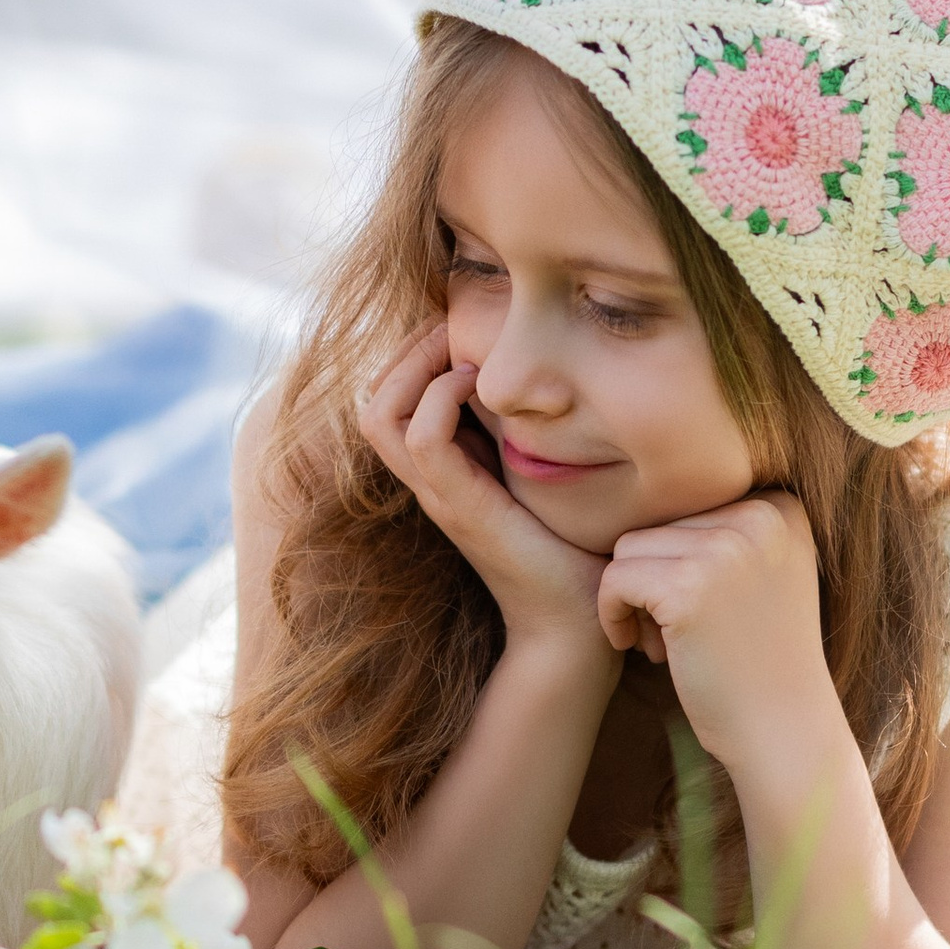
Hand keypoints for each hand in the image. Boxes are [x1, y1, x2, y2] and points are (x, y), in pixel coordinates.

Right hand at [359, 324, 615, 660]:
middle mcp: (429, 480)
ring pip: (379, 412)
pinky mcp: (460, 506)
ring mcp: (438, 493)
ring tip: (463, 352)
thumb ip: (529, 431)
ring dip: (416, 366)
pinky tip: (481, 384)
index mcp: (443, 469)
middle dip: (409, 348)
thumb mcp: (544, 472)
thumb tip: (552, 377)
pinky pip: (421, 437)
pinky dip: (440, 397)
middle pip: (373, 397)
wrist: (577, 622)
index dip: (414, 352)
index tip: (462, 327)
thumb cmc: (572, 549)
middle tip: (456, 326)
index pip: (390, 395)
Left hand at [595, 493, 844, 772]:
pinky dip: (613, 615)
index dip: (678, 559)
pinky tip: (642, 649)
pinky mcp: (688, 587)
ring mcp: (725, 549)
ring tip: (663, 643)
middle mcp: (759, 517)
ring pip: (628, 548)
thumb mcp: (762, 574)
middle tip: (674, 634)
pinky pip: (614, 579)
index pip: (689, 505)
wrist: (783, 732)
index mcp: (780, 507)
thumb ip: (720, 528)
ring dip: (632, 597)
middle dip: (653, 579)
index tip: (697, 608)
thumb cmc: (758, 659)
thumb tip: (633, 492)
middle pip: (656, 524)